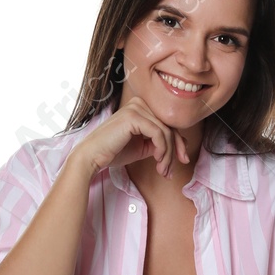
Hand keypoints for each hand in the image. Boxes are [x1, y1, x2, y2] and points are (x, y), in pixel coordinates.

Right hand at [69, 95, 190, 180]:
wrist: (93, 156)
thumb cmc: (114, 152)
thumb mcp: (143, 147)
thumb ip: (159, 142)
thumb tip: (181, 144)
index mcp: (141, 107)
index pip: (167, 123)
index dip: (178, 143)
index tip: (181, 161)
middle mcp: (140, 103)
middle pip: (169, 126)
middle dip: (175, 150)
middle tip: (171, 170)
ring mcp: (136, 108)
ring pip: (166, 132)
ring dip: (168, 154)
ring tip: (162, 170)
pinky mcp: (134, 116)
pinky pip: (158, 133)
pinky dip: (162, 149)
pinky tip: (157, 160)